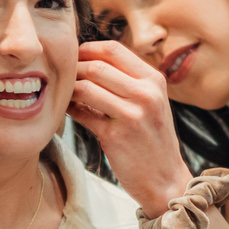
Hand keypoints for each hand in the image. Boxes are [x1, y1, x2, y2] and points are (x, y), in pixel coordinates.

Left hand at [68, 41, 193, 215]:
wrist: (165, 179)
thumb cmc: (152, 139)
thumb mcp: (151, 102)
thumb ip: (127, 80)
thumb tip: (88, 60)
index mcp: (154, 80)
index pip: (114, 49)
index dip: (88, 49)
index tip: (75, 57)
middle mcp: (146, 94)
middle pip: (97, 66)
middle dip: (74, 69)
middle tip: (64, 77)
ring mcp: (131, 114)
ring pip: (86, 87)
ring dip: (69, 88)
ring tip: (65, 93)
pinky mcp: (115, 136)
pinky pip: (82, 113)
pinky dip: (70, 108)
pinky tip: (68, 110)